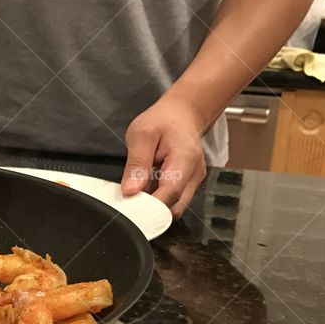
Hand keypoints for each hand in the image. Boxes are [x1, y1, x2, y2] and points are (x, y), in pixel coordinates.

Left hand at [120, 95, 208, 216]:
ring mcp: (194, 181)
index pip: (170, 195)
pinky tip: (147, 188)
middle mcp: (194, 175)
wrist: (182, 113)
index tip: (130, 207)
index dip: (149, 207)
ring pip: (175, 206)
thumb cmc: (162, 120)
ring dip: (155, 205)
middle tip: (130, 200)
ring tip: (138, 190)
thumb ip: (137, 163)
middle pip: (174, 207)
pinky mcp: (189, 184)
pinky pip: (174, 200)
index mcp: (185, 160)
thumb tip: (130, 191)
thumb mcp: (141, 134)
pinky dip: (159, 199)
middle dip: (152, 210)